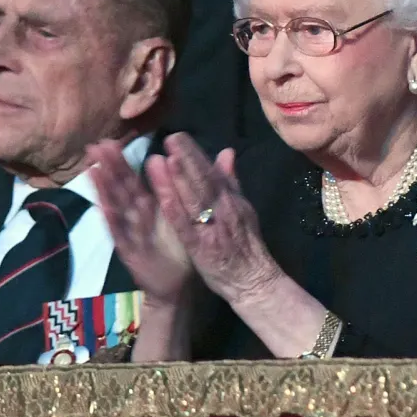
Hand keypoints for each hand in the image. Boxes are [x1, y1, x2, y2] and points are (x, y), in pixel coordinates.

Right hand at [87, 140, 191, 303]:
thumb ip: (182, 188)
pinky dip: (112, 220)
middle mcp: (136, 218)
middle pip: (121, 189)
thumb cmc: (180, 248)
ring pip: (117, 208)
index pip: (133, 180)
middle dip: (109, 168)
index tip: (109, 140)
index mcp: (149, 207)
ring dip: (105, 190)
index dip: (122, 161)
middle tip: (95, 146)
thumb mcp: (182, 215)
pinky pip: (122, 235)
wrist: (179, 286)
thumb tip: (185, 160)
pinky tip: (102, 205)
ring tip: (92, 169)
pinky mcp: (131, 253)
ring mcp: (131, 235)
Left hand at [147, 133, 282, 304]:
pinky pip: (186, 226)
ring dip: (180, 180)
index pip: (211, 172)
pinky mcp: (201, 247)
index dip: (194, 153)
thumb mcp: (242, 208)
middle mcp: (223, 209)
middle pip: (203, 181)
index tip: (179, 135)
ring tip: (166, 158)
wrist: (253, 280)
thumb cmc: (244, 244)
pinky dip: (176, 210)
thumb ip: (230, 181)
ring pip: (194, 200)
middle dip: (187, 159)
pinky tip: (164, 196)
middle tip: (172, 138)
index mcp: (230, 199)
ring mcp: (211, 228)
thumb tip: (226, 152)